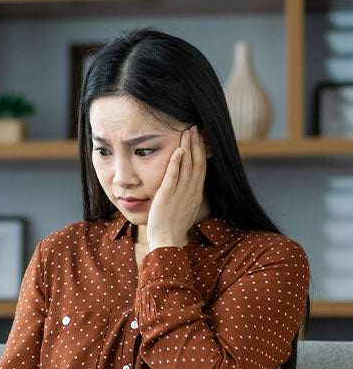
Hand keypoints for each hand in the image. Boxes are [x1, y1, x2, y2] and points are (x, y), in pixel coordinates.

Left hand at [146, 126, 207, 248]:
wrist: (167, 240)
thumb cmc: (173, 226)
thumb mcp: (185, 208)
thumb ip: (187, 195)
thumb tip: (188, 186)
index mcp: (196, 193)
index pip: (202, 168)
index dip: (202, 151)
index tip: (201, 138)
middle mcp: (191, 191)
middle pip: (197, 163)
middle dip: (197, 144)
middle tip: (194, 127)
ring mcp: (180, 194)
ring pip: (188, 166)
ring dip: (188, 147)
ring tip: (187, 132)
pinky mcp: (167, 197)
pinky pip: (173, 177)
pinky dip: (176, 163)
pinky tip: (177, 149)